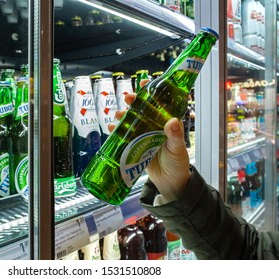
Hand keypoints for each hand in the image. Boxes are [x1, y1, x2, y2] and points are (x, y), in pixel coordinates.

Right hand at [109, 80, 190, 201]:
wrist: (170, 183)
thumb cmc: (178, 164)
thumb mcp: (177, 149)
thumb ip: (175, 135)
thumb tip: (172, 121)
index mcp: (166, 123)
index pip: (159, 103)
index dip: (152, 91)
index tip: (144, 82)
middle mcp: (155, 126)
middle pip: (143, 109)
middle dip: (134, 102)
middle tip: (127, 98)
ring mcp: (144, 136)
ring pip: (132, 121)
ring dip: (124, 116)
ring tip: (117, 115)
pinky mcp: (136, 146)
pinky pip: (126, 136)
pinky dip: (118, 131)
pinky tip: (111, 128)